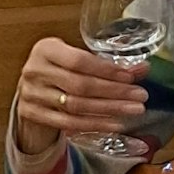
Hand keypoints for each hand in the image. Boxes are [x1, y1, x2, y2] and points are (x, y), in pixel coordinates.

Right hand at [14, 37, 149, 155]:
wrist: (31, 90)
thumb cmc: (58, 70)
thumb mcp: (77, 60)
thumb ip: (107, 64)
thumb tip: (143, 69)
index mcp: (46, 49)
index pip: (79, 61)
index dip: (107, 70)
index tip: (131, 78)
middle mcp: (34, 70)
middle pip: (79, 85)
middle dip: (114, 92)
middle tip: (140, 96)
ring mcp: (31, 94)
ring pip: (75, 105)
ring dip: (108, 109)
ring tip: (133, 110)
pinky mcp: (31, 113)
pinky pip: (68, 122)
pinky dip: (94, 124)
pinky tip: (114, 124)